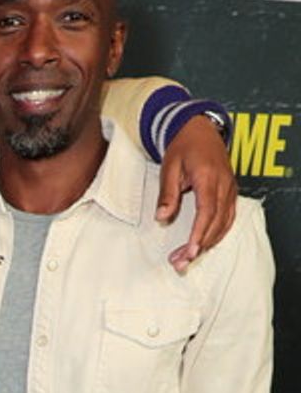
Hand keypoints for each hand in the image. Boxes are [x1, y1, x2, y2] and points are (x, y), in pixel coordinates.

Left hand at [156, 114, 236, 273]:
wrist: (200, 129)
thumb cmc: (183, 147)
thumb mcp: (169, 168)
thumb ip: (167, 194)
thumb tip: (162, 218)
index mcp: (208, 177)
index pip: (207, 211)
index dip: (199, 234)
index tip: (190, 252)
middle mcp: (224, 184)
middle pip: (216, 222)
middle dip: (200, 245)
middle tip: (180, 263)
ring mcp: (230, 188)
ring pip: (225, 223)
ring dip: (208, 243)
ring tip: (187, 258)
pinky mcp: (231, 192)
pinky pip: (228, 217)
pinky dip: (218, 233)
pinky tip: (204, 245)